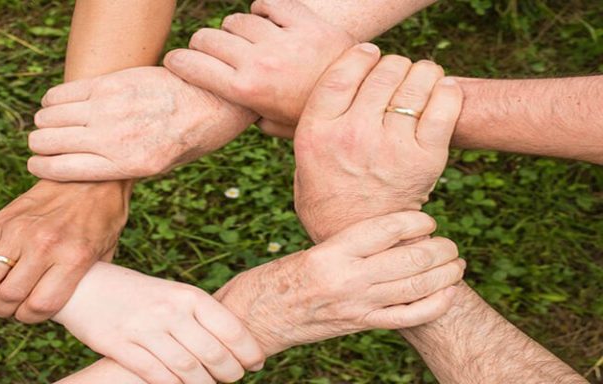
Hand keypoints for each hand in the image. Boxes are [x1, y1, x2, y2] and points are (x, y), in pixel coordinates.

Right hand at [0, 180, 129, 322]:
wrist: (91, 173)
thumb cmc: (102, 218)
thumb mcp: (104, 254)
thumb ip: (84, 281)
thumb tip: (64, 306)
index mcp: (73, 258)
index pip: (39, 306)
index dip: (29, 318)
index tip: (29, 313)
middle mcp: (44, 246)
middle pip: (7, 296)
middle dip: (2, 311)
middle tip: (5, 308)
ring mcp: (19, 231)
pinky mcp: (1, 219)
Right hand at [27, 66, 256, 181]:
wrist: (209, 101)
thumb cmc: (183, 140)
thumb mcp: (157, 169)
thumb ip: (119, 170)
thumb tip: (80, 172)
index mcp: (127, 166)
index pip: (61, 169)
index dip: (39, 167)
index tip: (35, 165)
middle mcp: (115, 137)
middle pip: (48, 141)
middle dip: (39, 145)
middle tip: (43, 144)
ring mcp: (111, 107)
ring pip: (50, 116)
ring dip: (45, 122)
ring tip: (51, 124)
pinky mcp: (111, 82)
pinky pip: (63, 92)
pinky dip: (53, 100)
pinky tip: (58, 105)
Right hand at [53, 263, 265, 383]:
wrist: (85, 285)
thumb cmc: (138, 294)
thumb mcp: (172, 294)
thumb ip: (199, 315)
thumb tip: (235, 343)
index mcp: (187, 295)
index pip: (230, 328)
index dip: (249, 350)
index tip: (257, 363)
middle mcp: (169, 311)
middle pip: (213, 353)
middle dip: (230, 372)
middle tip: (234, 377)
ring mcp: (144, 329)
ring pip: (188, 369)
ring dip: (204, 383)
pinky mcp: (120, 346)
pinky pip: (156, 375)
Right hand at [164, 0, 354, 127]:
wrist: (361, 98)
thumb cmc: (313, 116)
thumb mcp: (275, 126)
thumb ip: (249, 115)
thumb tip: (233, 110)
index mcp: (245, 91)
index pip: (191, 64)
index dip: (177, 61)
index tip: (176, 62)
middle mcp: (259, 62)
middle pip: (208, 37)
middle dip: (203, 44)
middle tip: (211, 51)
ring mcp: (282, 39)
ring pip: (237, 19)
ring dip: (236, 28)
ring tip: (247, 39)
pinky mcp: (305, 22)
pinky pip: (270, 2)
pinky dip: (264, 7)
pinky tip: (267, 18)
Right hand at [215, 211, 463, 354]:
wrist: (253, 319)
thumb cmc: (276, 279)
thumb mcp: (309, 251)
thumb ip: (346, 243)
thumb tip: (389, 231)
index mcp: (331, 252)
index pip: (388, 228)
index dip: (417, 221)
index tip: (428, 220)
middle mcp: (347, 278)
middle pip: (411, 259)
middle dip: (441, 249)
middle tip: (450, 244)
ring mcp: (356, 305)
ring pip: (416, 286)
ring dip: (445, 274)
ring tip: (456, 264)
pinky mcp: (359, 325)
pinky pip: (407, 317)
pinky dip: (434, 304)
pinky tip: (447, 293)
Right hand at [293, 44, 462, 241]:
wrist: (359, 241)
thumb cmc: (328, 196)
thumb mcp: (302, 161)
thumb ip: (314, 125)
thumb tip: (324, 88)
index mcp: (317, 132)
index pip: (342, 72)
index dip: (361, 55)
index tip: (370, 53)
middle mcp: (352, 135)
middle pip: (383, 73)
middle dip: (395, 65)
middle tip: (400, 73)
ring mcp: (390, 147)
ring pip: (416, 83)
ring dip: (424, 73)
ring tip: (424, 79)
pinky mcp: (424, 160)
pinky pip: (444, 108)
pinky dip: (449, 92)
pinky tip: (444, 91)